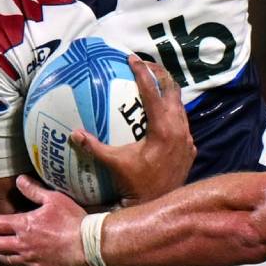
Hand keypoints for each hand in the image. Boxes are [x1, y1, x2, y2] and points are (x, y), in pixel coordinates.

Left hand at [0, 176, 89, 265]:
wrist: (89, 245)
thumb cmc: (73, 221)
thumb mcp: (54, 199)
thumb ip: (34, 191)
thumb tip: (19, 180)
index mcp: (24, 225)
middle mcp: (22, 244)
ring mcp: (30, 260)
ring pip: (5, 260)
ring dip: (1, 255)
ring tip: (3, 251)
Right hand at [70, 55, 192, 200]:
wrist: (158, 207)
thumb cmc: (136, 185)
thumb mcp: (114, 163)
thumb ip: (95, 147)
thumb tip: (74, 134)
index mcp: (163, 129)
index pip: (153, 92)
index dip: (142, 72)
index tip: (132, 58)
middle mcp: (180, 130)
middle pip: (173, 91)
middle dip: (159, 74)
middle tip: (145, 64)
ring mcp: (187, 140)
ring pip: (181, 106)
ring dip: (168, 92)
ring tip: (154, 82)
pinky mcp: (190, 149)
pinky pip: (183, 123)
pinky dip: (173, 113)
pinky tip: (161, 114)